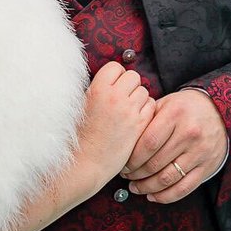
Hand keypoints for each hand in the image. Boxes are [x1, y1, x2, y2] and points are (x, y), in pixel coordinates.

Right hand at [76, 61, 155, 180]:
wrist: (84, 163)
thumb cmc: (79, 135)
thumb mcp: (81, 105)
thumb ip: (96, 89)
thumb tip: (111, 79)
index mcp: (98, 89)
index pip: (115, 67)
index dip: (114, 76)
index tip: (111, 87)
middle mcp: (115, 97)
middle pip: (133, 76)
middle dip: (128, 86)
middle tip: (120, 99)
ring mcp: (129, 111)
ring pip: (144, 91)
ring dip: (138, 98)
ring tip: (126, 111)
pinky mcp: (139, 125)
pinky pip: (151, 107)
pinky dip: (145, 111)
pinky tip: (134, 120)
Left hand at [123, 89, 227, 202]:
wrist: (218, 110)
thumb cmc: (185, 108)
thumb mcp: (166, 103)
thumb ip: (147, 118)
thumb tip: (124, 142)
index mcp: (175, 114)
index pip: (148, 144)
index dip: (132, 159)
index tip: (123, 164)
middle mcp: (189, 133)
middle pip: (155, 163)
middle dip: (136, 174)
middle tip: (126, 176)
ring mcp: (200, 151)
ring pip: (167, 179)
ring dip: (147, 188)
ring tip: (136, 187)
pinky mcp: (207, 166)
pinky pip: (184, 188)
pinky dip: (166, 196)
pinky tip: (153, 195)